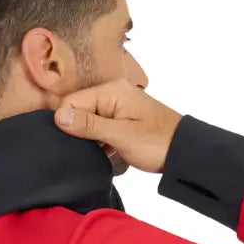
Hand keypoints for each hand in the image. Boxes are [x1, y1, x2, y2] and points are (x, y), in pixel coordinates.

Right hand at [53, 79, 182, 173]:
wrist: (184, 152)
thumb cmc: (156, 143)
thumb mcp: (120, 135)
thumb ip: (89, 125)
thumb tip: (59, 116)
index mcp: (111, 91)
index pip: (72, 101)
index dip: (65, 122)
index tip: (66, 142)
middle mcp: (113, 94)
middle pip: (79, 109)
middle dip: (75, 130)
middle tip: (80, 150)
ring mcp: (118, 107)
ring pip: (89, 120)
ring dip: (87, 137)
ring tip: (94, 152)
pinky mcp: (122, 120)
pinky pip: (100, 127)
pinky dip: (98, 140)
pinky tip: (102, 152)